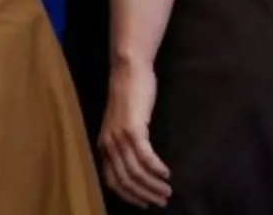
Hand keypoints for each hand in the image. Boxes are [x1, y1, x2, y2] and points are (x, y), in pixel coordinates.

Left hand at [98, 61, 171, 207]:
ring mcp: (119, 137)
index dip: (130, 196)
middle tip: (162, 201)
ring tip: (167, 190)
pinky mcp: (133, 128)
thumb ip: (123, 143)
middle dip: (144, 195)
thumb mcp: (121, 124)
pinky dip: (156, 168)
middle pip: (125, 181)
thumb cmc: (128, 95)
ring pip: (136, 172)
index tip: (145, 204)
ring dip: (153, 185)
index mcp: (104, 146)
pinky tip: (166, 172)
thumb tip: (137, 165)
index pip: (113, 182)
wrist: (127, 70)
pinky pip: (145, 156)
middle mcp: (108, 144)